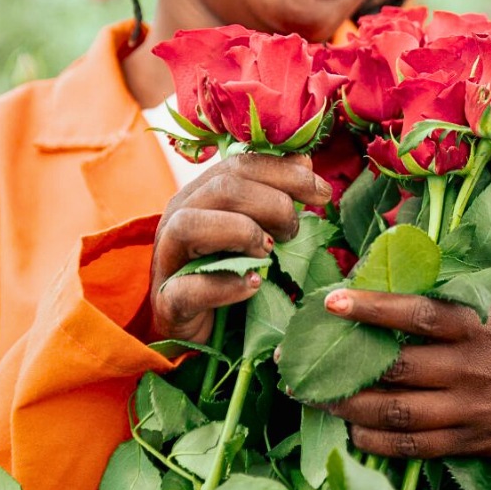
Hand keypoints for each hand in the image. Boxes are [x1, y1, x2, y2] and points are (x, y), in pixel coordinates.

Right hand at [151, 153, 331, 343]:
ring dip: (242, 232)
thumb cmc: (230, 270)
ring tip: (269, 251)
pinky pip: (189, 288)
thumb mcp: (256, 228)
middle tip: (293, 231)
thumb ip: (275, 196)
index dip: (286, 173)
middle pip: (221, 188)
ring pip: (190, 226)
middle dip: (271, 204)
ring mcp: (167, 260)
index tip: (322, 192)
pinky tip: (254, 285)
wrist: (200, 327)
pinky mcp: (168, 303)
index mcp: (199, 195)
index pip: (241, 165)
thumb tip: (305, 163)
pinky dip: (226, 285)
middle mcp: (177, 219)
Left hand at [321, 175, 490, 486]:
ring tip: (309, 395)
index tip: (332, 300)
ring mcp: (466, 412)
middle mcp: (468, 372)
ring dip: (349, 407)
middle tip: (296, 355)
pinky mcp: (467, 443)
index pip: (419, 317)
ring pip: (397, 414)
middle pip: (396, 370)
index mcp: (479, 328)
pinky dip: (379, 443)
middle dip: (342, 363)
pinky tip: (350, 430)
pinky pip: (414, 448)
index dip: (375, 309)